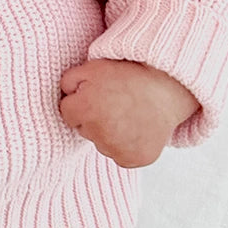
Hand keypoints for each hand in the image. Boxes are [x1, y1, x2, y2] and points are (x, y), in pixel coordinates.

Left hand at [59, 59, 199, 168]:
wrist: (164, 88)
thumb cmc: (127, 75)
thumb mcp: (91, 67)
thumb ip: (68, 82)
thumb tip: (63, 97)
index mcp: (85, 109)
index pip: (66, 112)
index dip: (79, 101)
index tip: (94, 94)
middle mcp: (99, 133)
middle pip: (83, 129)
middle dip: (92, 117)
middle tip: (112, 103)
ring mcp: (117, 149)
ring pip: (100, 143)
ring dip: (107, 133)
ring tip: (125, 114)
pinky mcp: (132, 160)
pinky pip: (118, 155)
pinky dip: (124, 145)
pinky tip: (134, 128)